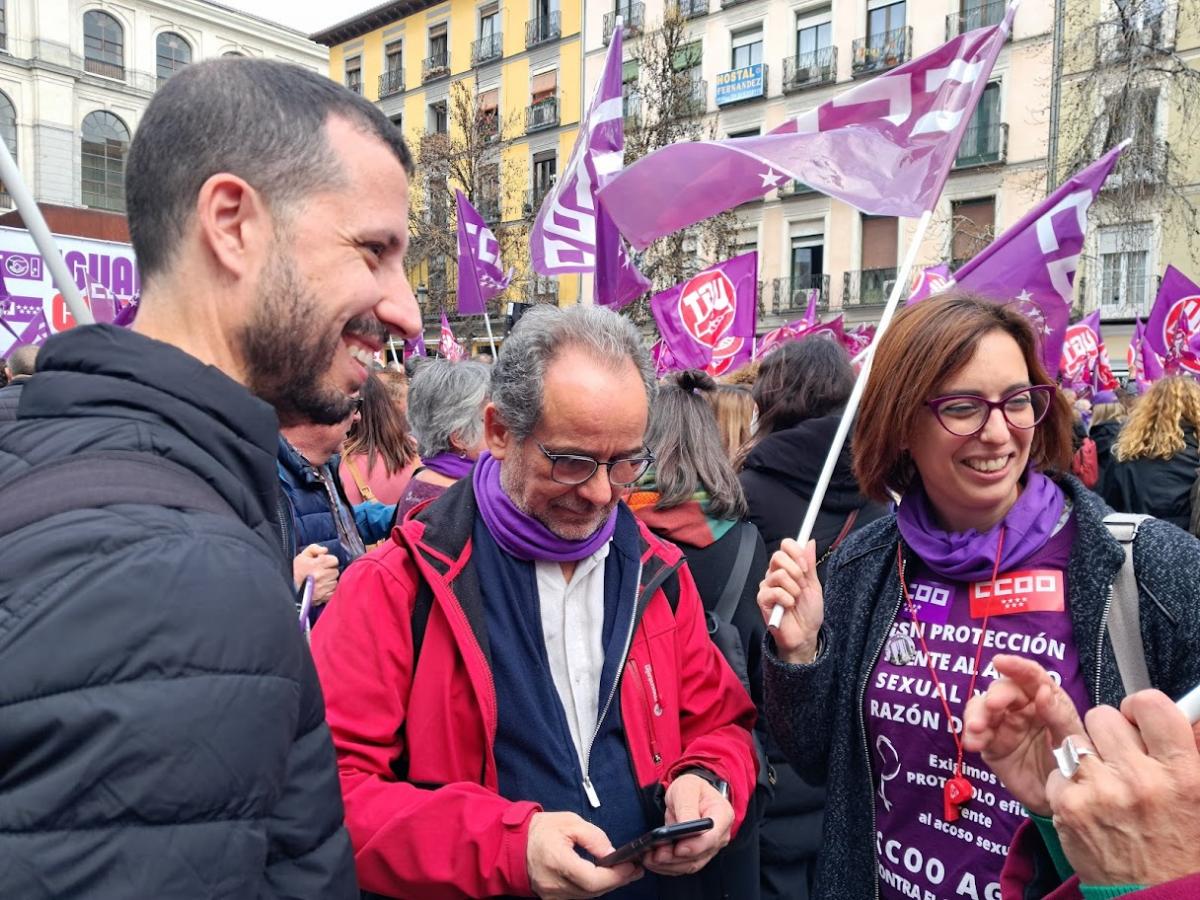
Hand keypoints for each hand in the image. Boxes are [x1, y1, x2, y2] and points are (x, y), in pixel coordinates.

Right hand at [293, 544, 338, 605]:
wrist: (290, 589)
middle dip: (330, 570)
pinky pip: (333, 590)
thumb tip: (325, 550)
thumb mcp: (302, 556)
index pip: (334, 560)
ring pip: (335, 581)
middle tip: (322, 572)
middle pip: (336, 571)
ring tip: (321, 580)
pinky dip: (329, 589)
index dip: (330, 560)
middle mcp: (321, 575)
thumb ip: (314, 548)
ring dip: (330, 580)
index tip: (324, 563)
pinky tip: (321, 587)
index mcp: (317, 564)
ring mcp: (323, 587)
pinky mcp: (323, 596)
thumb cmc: (296, 571)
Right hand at [525, 811, 641, 898]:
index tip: (631, 866)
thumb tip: (611, 853)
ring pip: (587, 897)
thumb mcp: (569, 822)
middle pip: (593, 891)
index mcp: (557, 862)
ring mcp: (552, 895)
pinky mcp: (552, 899)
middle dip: (617, 881)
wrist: (515, 844)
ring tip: (623, 873)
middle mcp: (554, 884)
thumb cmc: (541, 830)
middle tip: (634, 870)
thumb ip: (592, 836)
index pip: (592, 879)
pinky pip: (578, 897)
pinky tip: (603, 879)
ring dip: (606, 886)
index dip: (615, 876)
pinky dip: (593, 889)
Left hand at [643, 774, 733, 876]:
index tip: (678, 848)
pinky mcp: (697, 855)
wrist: (689, 794)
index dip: (695, 845)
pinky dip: (667, 867)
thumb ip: (687, 808)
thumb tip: (685, 828)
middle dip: (676, 858)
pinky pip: (683, 866)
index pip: (712, 836)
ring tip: (650, 859)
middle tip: (656, 855)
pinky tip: (652, 862)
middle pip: (700, 854)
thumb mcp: (687, 788)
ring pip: (690, 864)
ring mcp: (709, 848)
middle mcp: (719, 835)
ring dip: (669, 865)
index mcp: (722, 815)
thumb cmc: (690, 788)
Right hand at [757, 539, 822, 663]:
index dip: (796, 552)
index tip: (806, 566)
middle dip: (796, 571)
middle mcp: (775, 574)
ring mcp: (767, 586)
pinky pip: (774, 591)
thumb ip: (810, 564)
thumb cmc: (808, 612)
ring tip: (796, 599)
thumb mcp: (814, 586)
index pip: (786, 546)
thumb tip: (809, 542)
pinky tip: (788, 606)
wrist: (805, 634)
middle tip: (802, 585)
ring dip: (794, 589)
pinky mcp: (762, 599)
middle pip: (778, 556)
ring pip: (779, 574)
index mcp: (788, 568)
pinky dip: (786, 599)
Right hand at [962, 654, 1083, 816]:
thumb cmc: (1074, 765)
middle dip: (995, 696)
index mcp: (1046, 701)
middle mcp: (1022, 708)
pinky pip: (976, 733)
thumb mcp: (1073, 740)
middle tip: (993, 707)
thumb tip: (1043, 691)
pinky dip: (971, 735)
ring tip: (978, 730)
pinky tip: (974, 744)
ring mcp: (1004, 725)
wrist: (1064, 802)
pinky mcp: (991, 744)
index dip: (1016, 666)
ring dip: (977, 715)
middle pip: (1002, 691)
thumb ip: (1059, 716)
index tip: (1000, 661)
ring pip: (982, 708)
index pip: (1031, 677)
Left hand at [1044, 692, 1199, 885]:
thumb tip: (1179, 711)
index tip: (1137, 720)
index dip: (1139, 708)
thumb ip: (1183, 750)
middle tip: (1118, 756)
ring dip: (1085, 756)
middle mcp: (1141, 778)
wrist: (1157, 896)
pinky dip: (1068, 784)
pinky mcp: (1069, 806)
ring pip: (1074, 740)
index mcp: (1183, 773)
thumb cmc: (1179, 846)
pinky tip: (1088, 804)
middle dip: (1107, 732)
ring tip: (1104, 783)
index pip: (1150, 704)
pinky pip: (1057, 770)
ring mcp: (1101, 791)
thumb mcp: (1199, 795)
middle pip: (1103, 716)